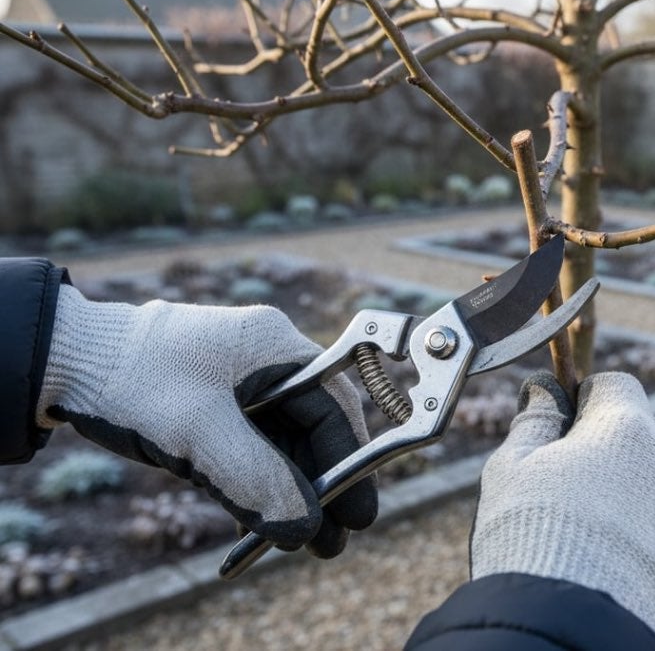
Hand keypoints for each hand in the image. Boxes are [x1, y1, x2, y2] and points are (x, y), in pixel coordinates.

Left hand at [35, 285, 377, 556]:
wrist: (61, 361)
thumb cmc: (132, 380)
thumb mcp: (200, 434)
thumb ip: (258, 479)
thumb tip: (307, 527)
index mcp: (276, 346)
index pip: (334, 409)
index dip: (349, 463)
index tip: (357, 513)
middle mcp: (266, 360)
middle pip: (313, 428)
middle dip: (321, 486)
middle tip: (331, 539)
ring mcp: (239, 381)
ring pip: (282, 442)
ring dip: (290, 491)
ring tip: (302, 542)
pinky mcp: (214, 402)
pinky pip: (250, 446)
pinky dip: (256, 482)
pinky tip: (258, 522)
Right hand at [471, 371, 654, 648]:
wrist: (569, 627)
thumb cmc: (531, 539)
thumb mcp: (510, 470)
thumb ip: (534, 421)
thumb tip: (544, 390)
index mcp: (625, 427)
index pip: (616, 385)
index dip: (588, 401)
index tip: (567, 428)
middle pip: (646, 435)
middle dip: (615, 450)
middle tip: (574, 489)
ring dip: (639, 498)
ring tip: (595, 539)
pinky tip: (621, 570)